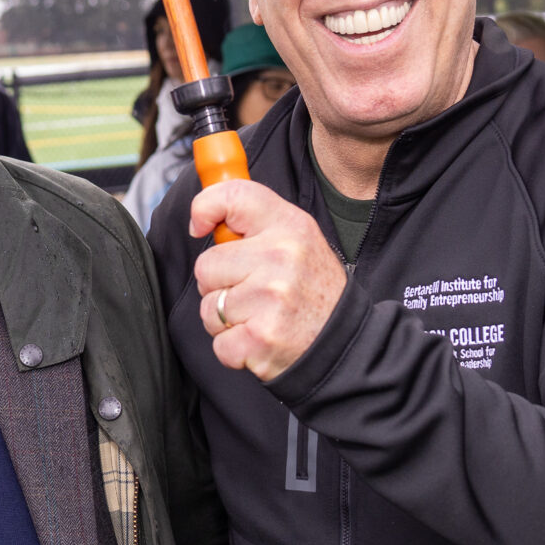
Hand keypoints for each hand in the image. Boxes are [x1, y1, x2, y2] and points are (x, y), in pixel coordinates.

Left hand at [189, 178, 347, 381]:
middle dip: (218, 285)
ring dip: (225, 320)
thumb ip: (254, 222)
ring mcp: (272, 298)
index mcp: (289, 226)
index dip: (204, 208)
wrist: (345, 339)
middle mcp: (280, 257)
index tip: (199, 227)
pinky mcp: (261, 337)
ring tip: (259, 317)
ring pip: (209, 308)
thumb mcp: (296, 239)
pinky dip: (233, 348)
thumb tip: (200, 218)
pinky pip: (219, 343)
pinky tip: (260, 339)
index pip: (233, 196)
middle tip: (251, 291)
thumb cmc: (310, 289)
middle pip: (205, 266)